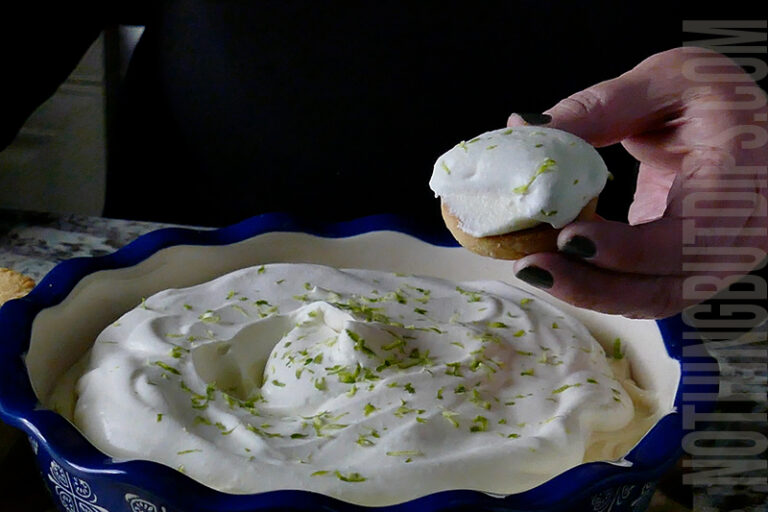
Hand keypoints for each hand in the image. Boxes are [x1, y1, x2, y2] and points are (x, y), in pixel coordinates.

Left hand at [508, 47, 767, 318]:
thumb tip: (524, 128)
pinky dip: (599, 287)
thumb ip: (598, 107)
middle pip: (669, 282)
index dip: (630, 248)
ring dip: (590, 292)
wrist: (745, 127)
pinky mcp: (692, 267)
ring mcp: (722, 257)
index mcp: (744, 175)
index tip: (568, 239)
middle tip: (530, 266)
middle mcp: (746, 229)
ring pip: (656, 298)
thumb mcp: (664, 81)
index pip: (693, 231)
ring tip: (534, 270)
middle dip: (595, 283)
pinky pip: (647, 292)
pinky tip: (557, 270)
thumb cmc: (713, 97)